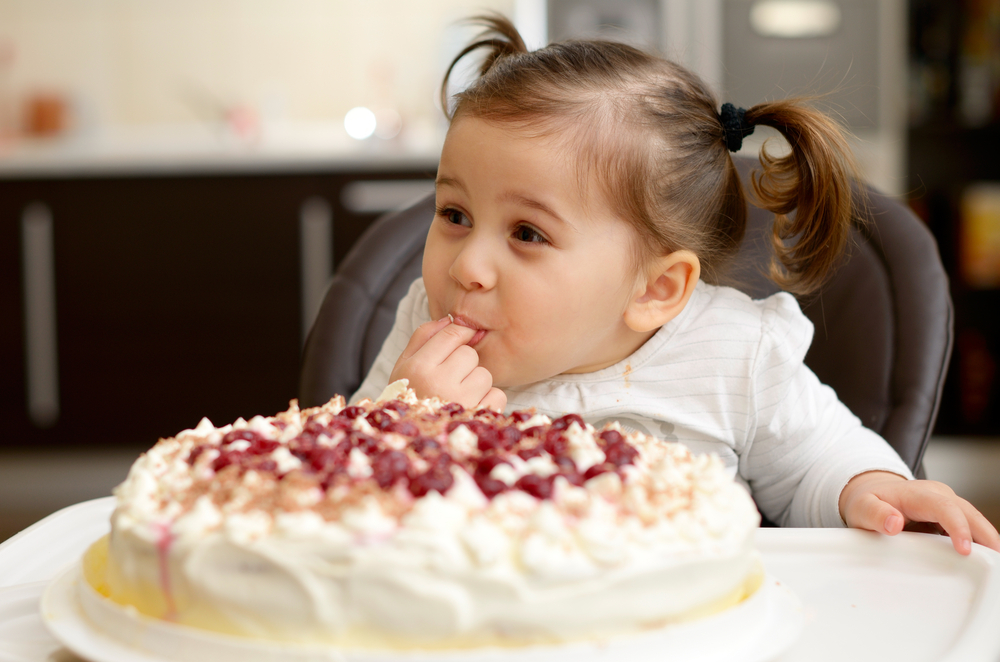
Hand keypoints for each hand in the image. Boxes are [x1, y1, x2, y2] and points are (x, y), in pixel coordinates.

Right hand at [389, 316, 506, 411]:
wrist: (412, 440)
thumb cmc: (408, 397)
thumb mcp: (404, 366)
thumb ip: (423, 337)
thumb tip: (449, 318)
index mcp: (418, 368)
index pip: (451, 334)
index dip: (461, 332)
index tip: (463, 338)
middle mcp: (439, 383)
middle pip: (470, 354)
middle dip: (464, 364)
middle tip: (451, 379)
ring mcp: (461, 402)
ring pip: (485, 375)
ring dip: (476, 384)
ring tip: (459, 397)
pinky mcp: (479, 417)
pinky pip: (497, 395)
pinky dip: (488, 401)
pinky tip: (470, 408)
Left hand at [839, 471, 999, 554]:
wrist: (870, 492)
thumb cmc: (867, 502)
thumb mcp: (861, 508)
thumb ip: (875, 514)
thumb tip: (894, 523)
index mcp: (917, 494)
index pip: (945, 508)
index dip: (958, 528)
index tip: (965, 550)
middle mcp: (938, 495)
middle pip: (969, 513)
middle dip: (986, 535)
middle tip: (995, 562)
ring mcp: (947, 504)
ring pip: (974, 520)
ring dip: (988, 540)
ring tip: (995, 566)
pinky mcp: (950, 516)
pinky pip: (970, 527)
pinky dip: (980, 543)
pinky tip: (986, 561)